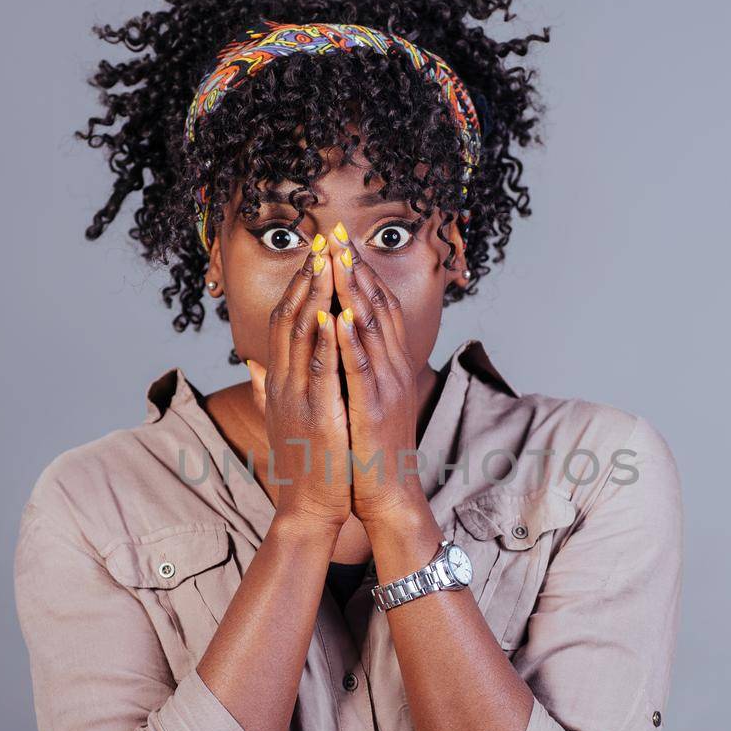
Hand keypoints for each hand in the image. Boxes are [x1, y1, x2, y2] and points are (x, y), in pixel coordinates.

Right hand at [244, 247, 350, 534]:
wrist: (307, 508)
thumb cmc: (303, 463)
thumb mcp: (282, 417)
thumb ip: (265, 387)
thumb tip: (252, 362)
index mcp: (280, 382)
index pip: (284, 322)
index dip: (297, 285)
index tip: (313, 254)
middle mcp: (284, 384)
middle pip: (289, 319)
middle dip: (306, 278)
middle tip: (321, 241)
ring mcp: (299, 399)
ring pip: (303, 337)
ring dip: (315, 297)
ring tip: (328, 262)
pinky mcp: (318, 417)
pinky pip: (321, 372)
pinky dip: (326, 341)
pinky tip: (335, 314)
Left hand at [329, 224, 430, 526]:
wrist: (388, 496)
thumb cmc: (369, 453)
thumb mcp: (361, 404)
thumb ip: (351, 372)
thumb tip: (336, 347)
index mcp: (388, 367)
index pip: (378, 309)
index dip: (361, 274)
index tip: (341, 244)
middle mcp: (394, 370)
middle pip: (379, 308)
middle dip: (358, 269)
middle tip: (339, 235)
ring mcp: (387, 388)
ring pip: (373, 330)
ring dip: (356, 292)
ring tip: (339, 259)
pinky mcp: (376, 409)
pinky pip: (363, 368)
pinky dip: (352, 340)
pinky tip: (341, 315)